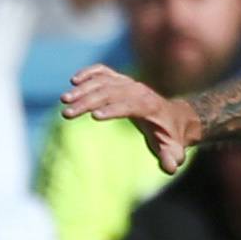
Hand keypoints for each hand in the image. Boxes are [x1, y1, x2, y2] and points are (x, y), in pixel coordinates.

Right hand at [60, 64, 200, 172]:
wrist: (177, 114)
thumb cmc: (171, 134)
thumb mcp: (174, 147)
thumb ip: (172, 157)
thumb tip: (171, 167)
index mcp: (150, 106)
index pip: (130, 105)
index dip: (114, 110)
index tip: (94, 117)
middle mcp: (138, 90)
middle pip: (110, 92)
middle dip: (88, 102)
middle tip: (67, 113)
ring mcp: (129, 83)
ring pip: (103, 81)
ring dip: (83, 89)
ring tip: (64, 100)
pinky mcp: (121, 80)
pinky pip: (103, 71)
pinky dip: (89, 73)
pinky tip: (74, 80)